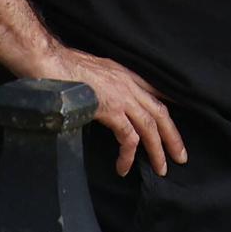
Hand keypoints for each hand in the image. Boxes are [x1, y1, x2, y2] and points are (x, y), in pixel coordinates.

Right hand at [34, 46, 188, 176]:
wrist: (50, 62)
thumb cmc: (63, 67)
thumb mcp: (92, 71)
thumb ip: (104, 84)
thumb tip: (103, 98)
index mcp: (125, 74)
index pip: (154, 91)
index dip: (168, 107)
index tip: (176, 123)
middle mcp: (129, 84)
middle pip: (160, 112)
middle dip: (172, 136)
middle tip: (181, 156)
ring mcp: (122, 96)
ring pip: (150, 127)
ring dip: (157, 150)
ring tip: (162, 169)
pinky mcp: (112, 109)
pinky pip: (128, 138)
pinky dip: (128, 155)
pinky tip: (123, 168)